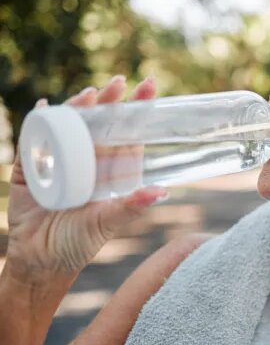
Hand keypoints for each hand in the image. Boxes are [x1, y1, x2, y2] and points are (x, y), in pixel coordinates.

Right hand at [6, 75, 167, 282]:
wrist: (38, 262)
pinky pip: (33, 140)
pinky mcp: (31, 168)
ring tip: (89, 94)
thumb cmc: (77, 244)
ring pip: (69, 126)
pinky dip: (37, 123)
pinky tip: (43, 106)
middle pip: (99, 125)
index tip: (150, 88)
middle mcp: (86, 162)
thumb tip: (163, 192)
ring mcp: (58, 162)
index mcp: (108, 172)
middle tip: (121, 82)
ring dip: (77, 108)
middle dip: (110, 102)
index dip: (136, 113)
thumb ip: (131, 206)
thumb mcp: (105, 222)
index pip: (126, 136)